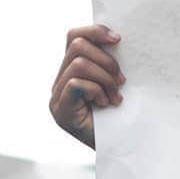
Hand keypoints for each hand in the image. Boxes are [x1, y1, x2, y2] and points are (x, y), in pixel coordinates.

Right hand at [50, 25, 123, 149]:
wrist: (122, 147)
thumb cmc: (123, 115)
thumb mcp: (118, 83)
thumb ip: (109, 63)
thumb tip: (117, 38)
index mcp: (72, 70)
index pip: (74, 35)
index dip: (95, 31)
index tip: (119, 39)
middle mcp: (60, 80)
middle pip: (76, 44)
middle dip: (106, 60)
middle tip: (122, 81)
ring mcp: (56, 96)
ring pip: (78, 64)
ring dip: (105, 79)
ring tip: (116, 97)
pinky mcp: (59, 110)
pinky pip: (76, 84)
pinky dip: (96, 91)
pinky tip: (106, 105)